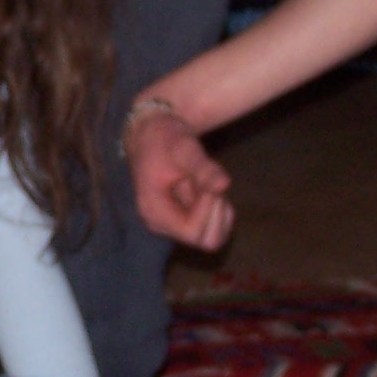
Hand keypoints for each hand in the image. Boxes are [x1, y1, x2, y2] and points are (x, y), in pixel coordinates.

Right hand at [124, 110, 233, 249]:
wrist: (152, 134)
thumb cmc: (164, 139)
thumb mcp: (184, 148)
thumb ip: (203, 168)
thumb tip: (225, 185)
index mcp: (155, 212)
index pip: (194, 232)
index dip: (207, 208)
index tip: (204, 183)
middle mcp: (162, 226)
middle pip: (208, 241)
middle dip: (216, 212)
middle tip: (207, 185)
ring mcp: (173, 226)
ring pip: (215, 237)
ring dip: (219, 210)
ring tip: (204, 185)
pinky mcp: (183, 222)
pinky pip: (215, 228)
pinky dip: (219, 209)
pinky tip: (206, 189)